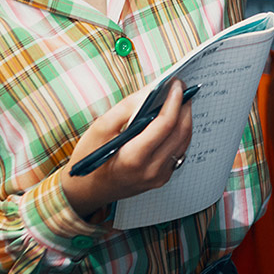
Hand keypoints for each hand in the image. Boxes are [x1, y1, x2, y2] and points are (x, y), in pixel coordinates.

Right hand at [59, 79, 192, 218]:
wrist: (88, 189)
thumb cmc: (90, 157)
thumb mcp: (101, 127)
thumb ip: (128, 107)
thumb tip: (152, 90)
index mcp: (134, 158)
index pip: (165, 124)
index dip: (174, 100)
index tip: (176, 83)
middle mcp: (151, 170)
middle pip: (180, 132)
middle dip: (183, 106)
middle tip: (180, 87)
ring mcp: (159, 177)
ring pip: (183, 141)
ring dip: (184, 118)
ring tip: (179, 99)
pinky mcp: (162, 178)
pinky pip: (178, 151)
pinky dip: (180, 132)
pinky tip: (173, 119)